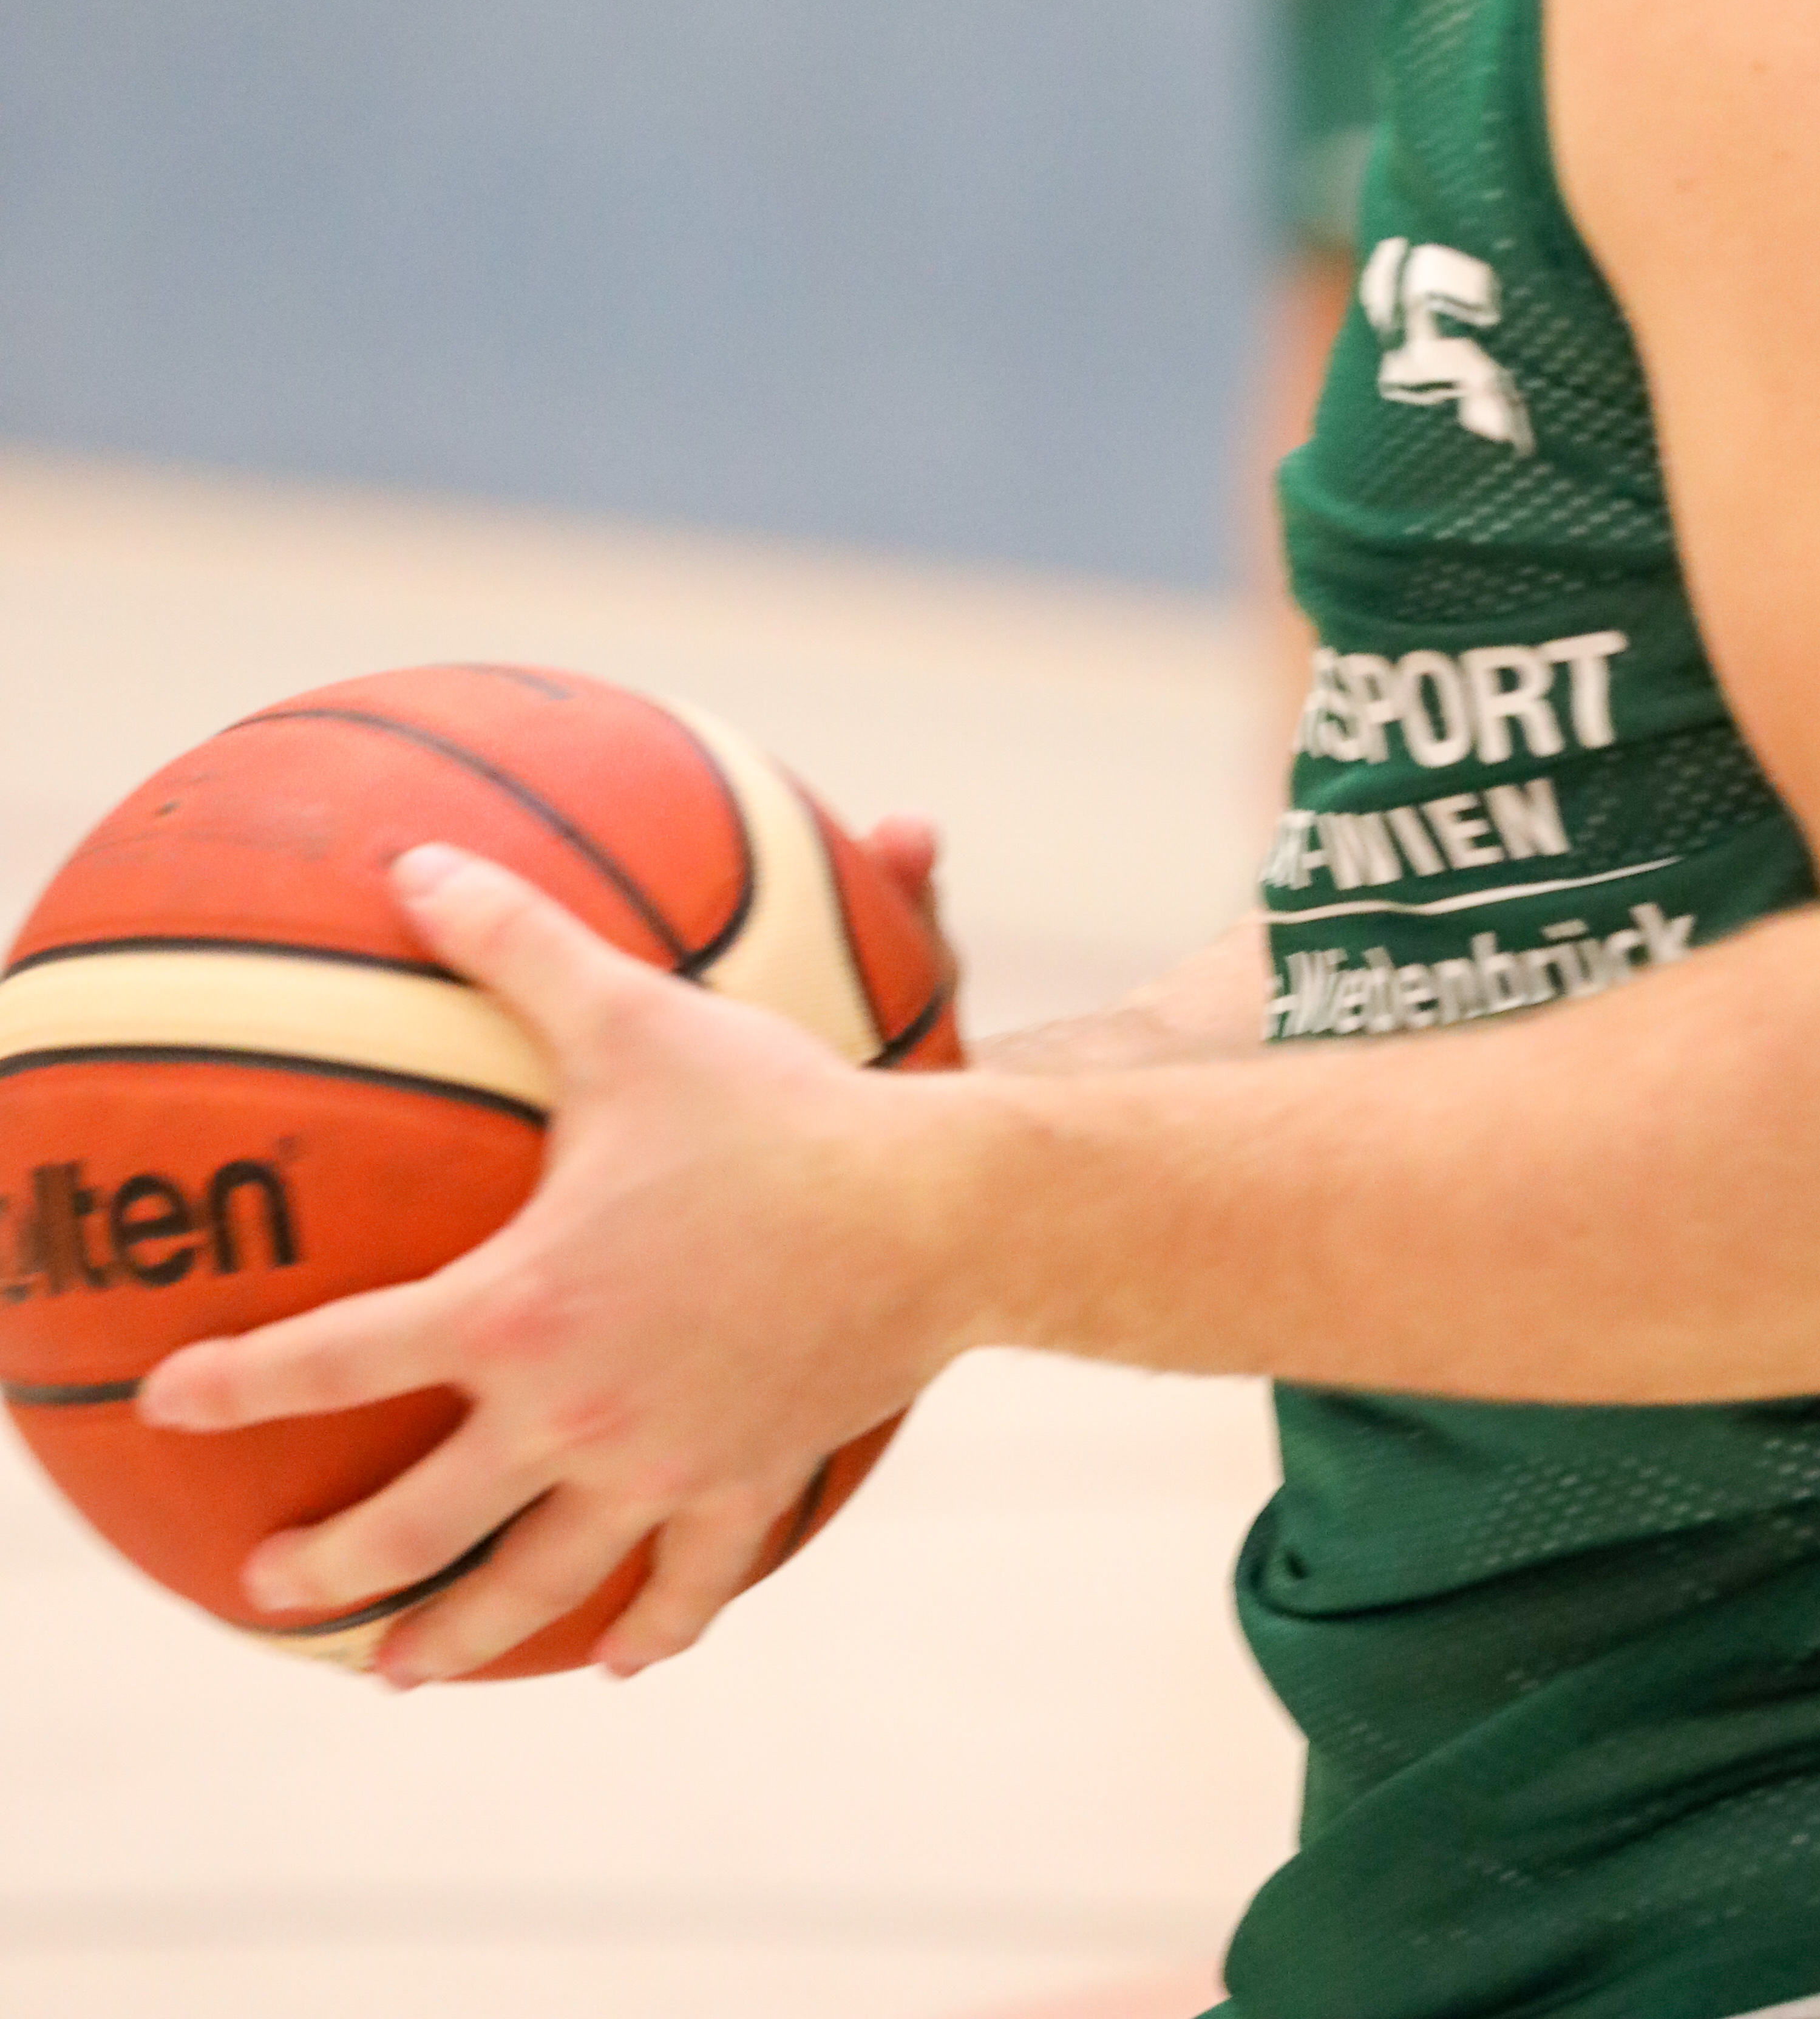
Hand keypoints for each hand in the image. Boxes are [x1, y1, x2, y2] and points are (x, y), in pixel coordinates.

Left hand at [139, 845, 985, 1684]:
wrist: (933, 1210)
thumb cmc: (778, 1106)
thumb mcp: (635, 1011)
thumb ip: (517, 943)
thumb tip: (415, 862)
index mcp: (521, 1308)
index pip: (341, 1358)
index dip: (241, 1384)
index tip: (170, 1404)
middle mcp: (574, 1413)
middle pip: (419, 1523)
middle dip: (334, 1569)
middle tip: (268, 1590)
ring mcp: (660, 1466)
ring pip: (539, 1583)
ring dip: (459, 1637)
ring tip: (401, 1673)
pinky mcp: (744, 1484)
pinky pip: (689, 1582)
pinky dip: (650, 1627)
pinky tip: (621, 1655)